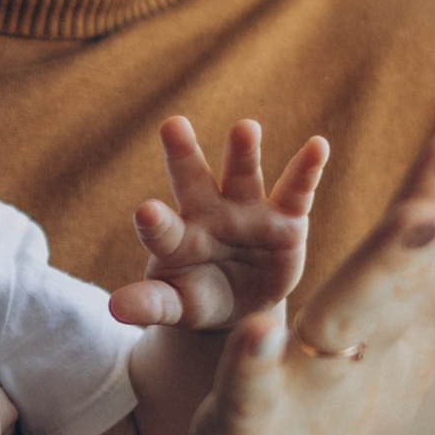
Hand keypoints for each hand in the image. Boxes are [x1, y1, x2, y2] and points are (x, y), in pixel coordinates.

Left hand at [109, 116, 330, 331]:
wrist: (243, 303)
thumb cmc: (199, 297)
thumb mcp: (176, 305)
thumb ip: (151, 303)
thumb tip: (116, 308)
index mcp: (177, 238)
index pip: (162, 230)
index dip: (154, 223)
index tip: (146, 213)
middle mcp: (209, 213)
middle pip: (193, 180)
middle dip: (184, 154)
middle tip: (172, 126)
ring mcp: (248, 211)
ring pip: (243, 175)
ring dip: (243, 152)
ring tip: (245, 128)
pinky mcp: (287, 219)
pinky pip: (296, 190)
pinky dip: (307, 168)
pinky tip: (318, 145)